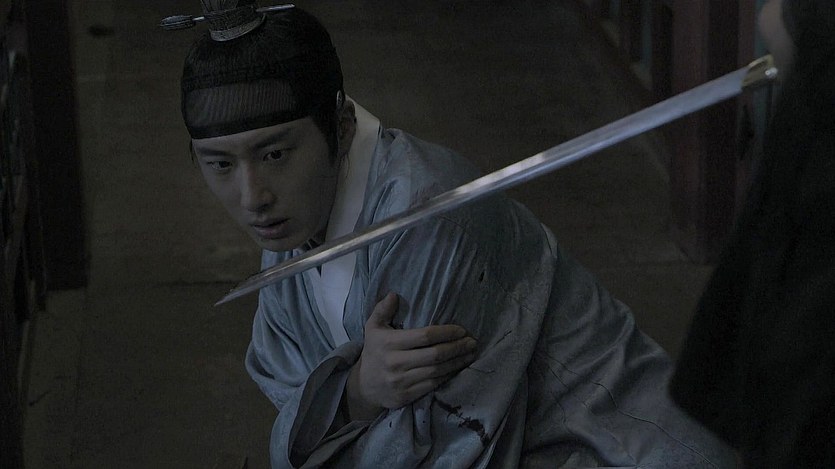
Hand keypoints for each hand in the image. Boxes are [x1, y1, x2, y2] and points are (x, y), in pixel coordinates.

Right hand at [345, 292, 477, 419]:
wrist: (364, 387)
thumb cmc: (374, 352)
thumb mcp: (373, 328)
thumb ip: (382, 310)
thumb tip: (393, 294)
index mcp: (389, 343)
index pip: (424, 336)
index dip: (446, 333)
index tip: (461, 330)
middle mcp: (395, 363)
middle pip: (434, 355)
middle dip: (457, 348)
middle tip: (472, 342)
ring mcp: (401, 381)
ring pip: (437, 371)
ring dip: (457, 362)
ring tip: (470, 354)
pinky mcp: (406, 396)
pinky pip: (433, 385)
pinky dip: (448, 376)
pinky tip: (457, 368)